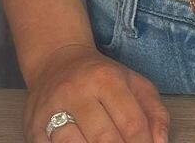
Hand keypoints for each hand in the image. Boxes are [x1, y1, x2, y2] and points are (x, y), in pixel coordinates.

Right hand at [24, 41, 170, 141]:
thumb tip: (161, 142)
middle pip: (104, 139)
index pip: (131, 124)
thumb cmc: (102, 77)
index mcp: (106, 79)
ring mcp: (52, 109)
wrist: (56, 61)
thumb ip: (154, 111)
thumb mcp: (134, 82)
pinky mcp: (33, 126)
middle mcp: (77, 92)